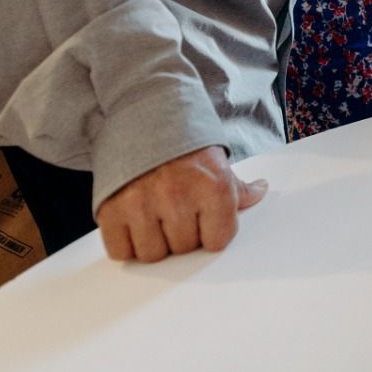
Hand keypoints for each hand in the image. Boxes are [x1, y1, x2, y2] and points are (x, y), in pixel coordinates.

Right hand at [95, 146, 266, 261]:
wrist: (143, 116)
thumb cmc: (183, 145)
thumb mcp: (217, 162)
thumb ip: (239, 187)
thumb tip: (260, 191)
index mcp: (213, 187)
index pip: (217, 241)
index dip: (211, 233)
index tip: (204, 219)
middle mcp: (178, 197)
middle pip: (184, 249)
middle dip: (182, 234)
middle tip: (175, 210)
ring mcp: (142, 204)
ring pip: (153, 254)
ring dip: (154, 241)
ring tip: (154, 215)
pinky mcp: (111, 210)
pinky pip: (121, 251)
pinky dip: (125, 243)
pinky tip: (133, 222)